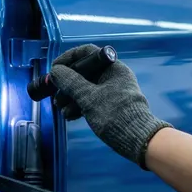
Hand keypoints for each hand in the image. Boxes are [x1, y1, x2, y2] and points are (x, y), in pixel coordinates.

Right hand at [49, 44, 170, 168]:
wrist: (137, 139)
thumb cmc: (115, 114)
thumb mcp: (89, 98)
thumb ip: (70, 83)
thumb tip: (55, 71)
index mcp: (112, 67)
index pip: (87, 53)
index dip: (68, 58)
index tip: (54, 69)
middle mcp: (113, 76)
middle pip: (84, 72)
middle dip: (67, 83)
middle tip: (55, 94)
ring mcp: (113, 91)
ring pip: (86, 87)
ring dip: (71, 96)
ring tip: (61, 108)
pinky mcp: (111, 105)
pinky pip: (91, 99)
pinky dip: (79, 105)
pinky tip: (70, 115)